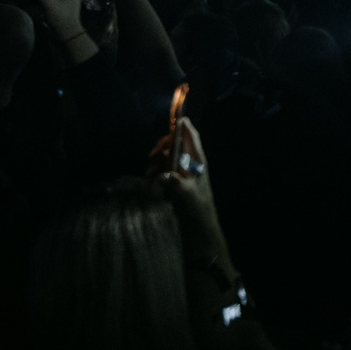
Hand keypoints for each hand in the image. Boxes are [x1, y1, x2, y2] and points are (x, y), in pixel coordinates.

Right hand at [148, 116, 230, 267]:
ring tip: (151, 176)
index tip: (172, 118)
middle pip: (173, 143)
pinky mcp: (173, 184)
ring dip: (155, 162)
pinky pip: (160, 171)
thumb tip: (162, 176)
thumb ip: (175, 183)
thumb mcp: (187, 196)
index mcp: (198, 161)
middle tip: (153, 159)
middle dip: (161, 147)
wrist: (199, 230)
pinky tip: (152, 184)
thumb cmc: (198, 210)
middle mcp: (189, 163)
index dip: (182, 124)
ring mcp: (180, 173)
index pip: (191, 135)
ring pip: (164, 157)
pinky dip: (154, 174)